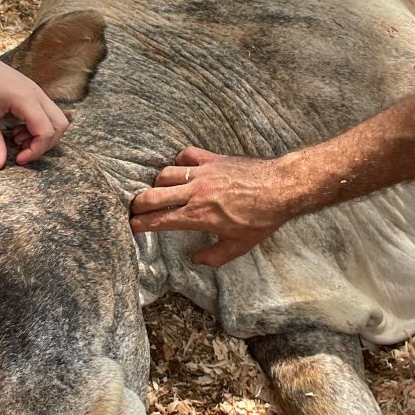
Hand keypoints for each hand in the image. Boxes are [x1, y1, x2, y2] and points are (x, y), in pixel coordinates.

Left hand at [0, 46, 68, 167]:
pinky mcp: (31, 90)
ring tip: (16, 139)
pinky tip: (17, 129)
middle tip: (20, 152)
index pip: (46, 131)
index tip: (18, 160)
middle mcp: (35, 92)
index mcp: (24, 98)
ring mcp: (35, 89)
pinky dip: (38, 125)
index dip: (36, 151)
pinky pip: (46, 111)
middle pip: (60, 125)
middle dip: (45, 144)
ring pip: (56, 118)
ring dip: (42, 134)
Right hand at [129, 146, 296, 266]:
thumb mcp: (239, 246)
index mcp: (198, 216)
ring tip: (159, 190)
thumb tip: (197, 260)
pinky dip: (180, 161)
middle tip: (135, 208)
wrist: (281, 188)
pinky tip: (182, 168)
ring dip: (158, 183)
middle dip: (139, 203)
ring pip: (165, 174)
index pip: (160, 220)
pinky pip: (186, 154)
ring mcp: (202, 173)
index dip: (142, 224)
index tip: (133, 226)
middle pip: (153, 195)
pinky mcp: (212, 158)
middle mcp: (195, 192)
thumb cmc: (262, 218)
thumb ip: (214, 256)